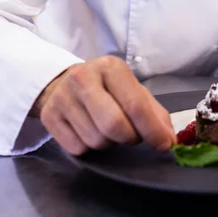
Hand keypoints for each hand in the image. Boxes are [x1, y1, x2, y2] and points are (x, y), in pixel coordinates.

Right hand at [31, 56, 176, 154]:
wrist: (63, 83)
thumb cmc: (106, 88)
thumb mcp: (131, 90)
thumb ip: (153, 113)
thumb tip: (168, 141)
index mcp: (111, 67)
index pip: (135, 105)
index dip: (152, 130)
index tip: (164, 146)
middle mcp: (84, 77)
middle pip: (113, 125)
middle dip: (128, 138)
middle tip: (132, 136)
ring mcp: (63, 96)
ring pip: (95, 140)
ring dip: (108, 143)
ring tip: (107, 129)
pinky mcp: (49, 116)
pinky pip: (77, 148)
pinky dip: (88, 148)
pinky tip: (89, 132)